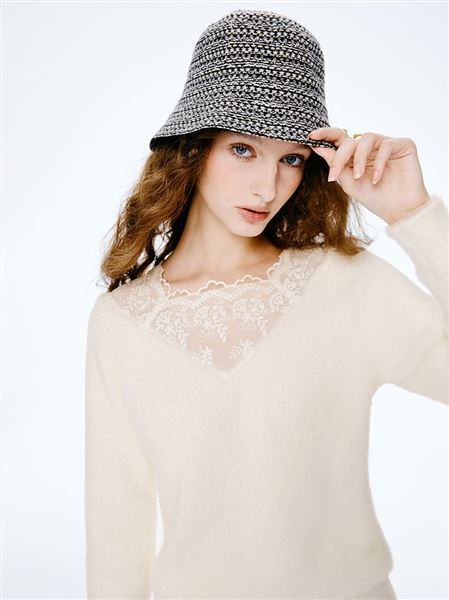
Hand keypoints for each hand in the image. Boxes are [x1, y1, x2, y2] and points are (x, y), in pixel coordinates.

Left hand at [307, 128, 430, 224]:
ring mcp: (386, 144)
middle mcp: (370, 147)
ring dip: (359, 159)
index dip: (326, 134)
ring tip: (358, 177)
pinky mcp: (403, 145)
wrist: (399, 210)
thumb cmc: (375, 198)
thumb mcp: (349, 183)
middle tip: (334, 175)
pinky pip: (386, 145)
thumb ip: (336, 165)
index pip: (340, 139)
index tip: (311, 136)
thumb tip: (318, 147)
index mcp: (356, 155)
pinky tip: (376, 179)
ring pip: (366, 138)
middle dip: (339, 157)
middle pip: (350, 140)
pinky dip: (379, 162)